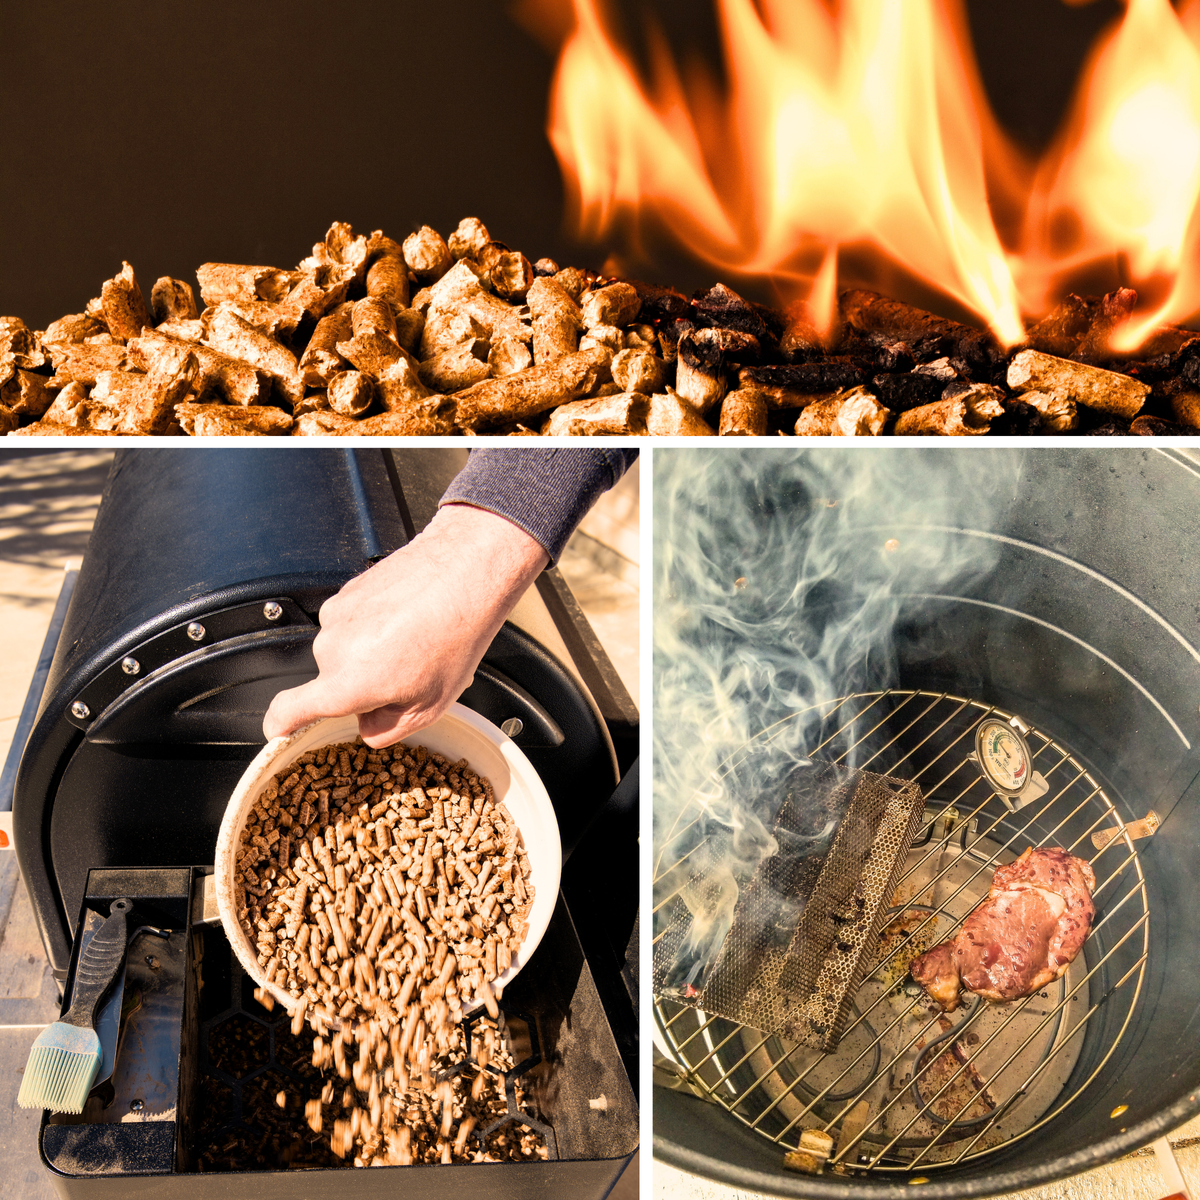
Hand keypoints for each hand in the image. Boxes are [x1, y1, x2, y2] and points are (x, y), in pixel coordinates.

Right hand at [262, 504, 549, 747]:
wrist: (465, 572)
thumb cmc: (454, 635)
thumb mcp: (430, 706)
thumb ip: (386, 729)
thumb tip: (366, 727)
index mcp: (346, 683)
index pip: (288, 710)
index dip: (281, 724)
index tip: (281, 730)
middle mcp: (331, 649)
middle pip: (332, 680)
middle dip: (363, 684)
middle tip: (408, 674)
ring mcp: (336, 616)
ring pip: (344, 650)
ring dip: (371, 652)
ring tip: (415, 641)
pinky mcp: (346, 591)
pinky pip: (352, 622)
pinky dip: (373, 625)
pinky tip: (408, 619)